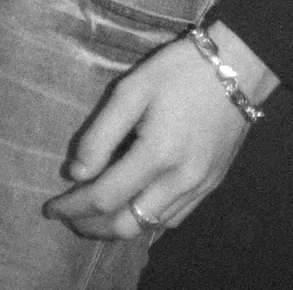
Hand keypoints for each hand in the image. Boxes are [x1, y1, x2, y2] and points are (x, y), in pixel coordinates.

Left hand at [44, 22, 276, 239]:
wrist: (241, 65)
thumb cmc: (182, 69)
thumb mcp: (134, 88)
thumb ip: (101, 133)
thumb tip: (77, 173)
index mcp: (157, 155)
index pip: (104, 197)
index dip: (73, 206)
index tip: (51, 206)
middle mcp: (179, 180)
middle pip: (126, 225)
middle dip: (91, 227)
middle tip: (69, 215)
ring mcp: (199, 186)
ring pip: (150, 225)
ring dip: (118, 226)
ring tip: (96, 213)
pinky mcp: (212, 183)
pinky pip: (174, 218)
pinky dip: (148, 219)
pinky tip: (136, 204)